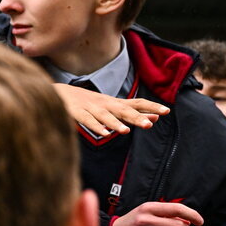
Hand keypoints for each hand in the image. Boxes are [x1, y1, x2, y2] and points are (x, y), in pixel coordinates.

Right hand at [54, 83, 168, 136]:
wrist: (59, 91)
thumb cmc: (89, 103)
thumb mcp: (112, 106)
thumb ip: (133, 112)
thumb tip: (156, 118)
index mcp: (115, 102)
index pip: (137, 103)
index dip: (151, 106)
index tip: (167, 111)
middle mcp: (105, 104)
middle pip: (124, 110)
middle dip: (136, 117)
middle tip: (149, 125)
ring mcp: (91, 108)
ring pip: (105, 116)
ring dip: (115, 123)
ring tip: (125, 132)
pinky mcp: (76, 112)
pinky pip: (87, 121)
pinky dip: (95, 126)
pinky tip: (103, 134)